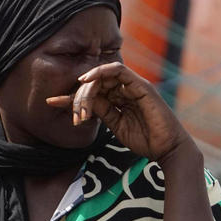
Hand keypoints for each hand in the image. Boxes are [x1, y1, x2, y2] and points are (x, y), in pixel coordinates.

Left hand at [46, 62, 190, 161]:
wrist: (168, 149)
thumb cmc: (145, 139)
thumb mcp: (116, 125)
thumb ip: (101, 111)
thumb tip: (81, 105)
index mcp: (120, 98)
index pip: (93, 91)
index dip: (72, 96)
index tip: (52, 102)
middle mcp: (125, 89)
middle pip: (95, 82)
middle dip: (78, 94)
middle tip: (67, 108)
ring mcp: (133, 85)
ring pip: (103, 75)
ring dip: (86, 87)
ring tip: (77, 100)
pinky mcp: (140, 85)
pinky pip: (118, 70)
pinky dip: (101, 71)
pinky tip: (87, 79)